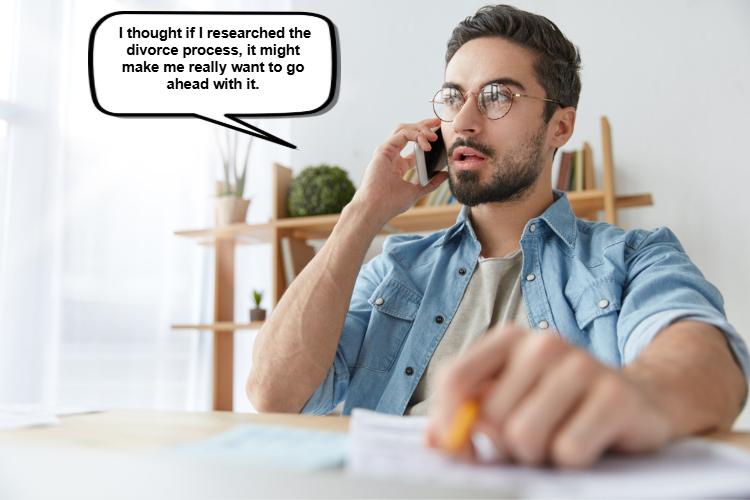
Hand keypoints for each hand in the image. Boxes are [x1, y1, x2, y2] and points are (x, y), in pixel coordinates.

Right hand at [349, 118, 448, 226]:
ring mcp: (387, 152)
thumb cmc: (391, 204)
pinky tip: (425, 143)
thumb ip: (431, 183)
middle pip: (408, 132)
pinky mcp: (384, 150)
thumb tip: (444, 175)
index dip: (426, 138)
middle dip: (424, 125)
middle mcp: (392, 156)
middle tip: (438, 123)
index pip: (414, 145)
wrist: (376, 209)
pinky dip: (415, 135)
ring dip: (420, 129)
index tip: (440, 136)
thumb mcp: (416, 191)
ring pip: (404, 129)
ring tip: (433, 135)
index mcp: (399, 165)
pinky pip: (402, 134)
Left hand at [426, 324, 672, 467]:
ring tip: (557, 439)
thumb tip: (434, 441)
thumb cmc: (559, 405)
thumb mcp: (509, 401)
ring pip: (525, 436)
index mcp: (509, 339)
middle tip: (532, 438)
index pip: (455, 378)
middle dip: (505, 444)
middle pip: (490, 416)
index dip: (447, 420)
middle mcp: (543, 343)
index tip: (458, 448)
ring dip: (538, 455)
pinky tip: (589, 442)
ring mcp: (582, 365)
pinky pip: (569, 451)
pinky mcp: (615, 396)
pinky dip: (573, 461)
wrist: (639, 399)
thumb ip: (466, 416)